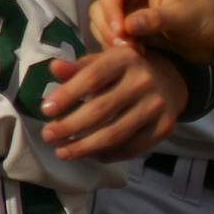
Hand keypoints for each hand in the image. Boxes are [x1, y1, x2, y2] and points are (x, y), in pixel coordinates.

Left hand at [39, 44, 186, 160]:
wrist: (168, 80)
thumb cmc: (122, 71)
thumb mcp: (101, 62)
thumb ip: (77, 68)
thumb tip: (54, 69)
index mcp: (124, 58)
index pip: (91, 77)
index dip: (67, 95)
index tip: (44, 110)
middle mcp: (144, 81)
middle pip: (101, 110)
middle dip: (70, 126)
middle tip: (47, 136)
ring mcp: (157, 106)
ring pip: (115, 134)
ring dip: (85, 147)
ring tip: (62, 152)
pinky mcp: (165, 128)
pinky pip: (132, 148)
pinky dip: (107, 154)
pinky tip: (89, 155)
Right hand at [88, 0, 213, 65]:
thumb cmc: (205, 18)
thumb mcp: (182, 16)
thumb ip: (154, 19)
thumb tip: (127, 26)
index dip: (110, 12)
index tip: (120, 33)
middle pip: (100, 8)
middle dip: (108, 28)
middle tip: (125, 48)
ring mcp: (129, 13)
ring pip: (103, 25)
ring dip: (111, 40)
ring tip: (132, 53)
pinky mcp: (132, 32)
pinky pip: (113, 38)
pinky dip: (117, 48)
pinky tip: (133, 56)